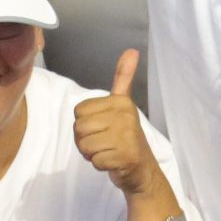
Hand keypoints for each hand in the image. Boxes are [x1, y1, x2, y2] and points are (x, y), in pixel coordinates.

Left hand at [73, 50, 161, 197]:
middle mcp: (124, 115)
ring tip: (107, 152)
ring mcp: (126, 137)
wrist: (142, 169)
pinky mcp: (124, 157)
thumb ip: (123, 78)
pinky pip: (94, 160)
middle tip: (104, 143)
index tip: (102, 128)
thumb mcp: (123, 105)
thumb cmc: (126, 136)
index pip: (79, 112)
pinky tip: (112, 162)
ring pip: (84, 145)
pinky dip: (99, 165)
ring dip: (92, 154)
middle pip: (79, 129)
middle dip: (86, 141)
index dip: (85, 124)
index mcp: (120, 102)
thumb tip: (131, 50)